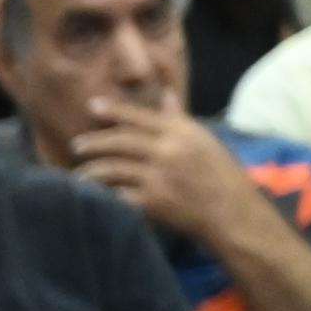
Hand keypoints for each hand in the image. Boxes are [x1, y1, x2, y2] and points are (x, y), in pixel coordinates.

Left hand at [71, 100, 261, 247]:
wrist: (234, 215)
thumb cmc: (222, 177)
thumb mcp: (205, 141)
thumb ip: (179, 120)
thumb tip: (166, 95)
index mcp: (182, 132)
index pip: (140, 116)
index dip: (113, 110)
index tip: (91, 105)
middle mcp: (168, 151)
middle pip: (120, 141)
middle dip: (94, 142)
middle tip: (76, 145)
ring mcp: (158, 177)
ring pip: (113, 168)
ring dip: (91, 171)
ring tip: (79, 175)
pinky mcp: (152, 202)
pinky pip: (118, 195)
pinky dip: (103, 194)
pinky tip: (90, 196)